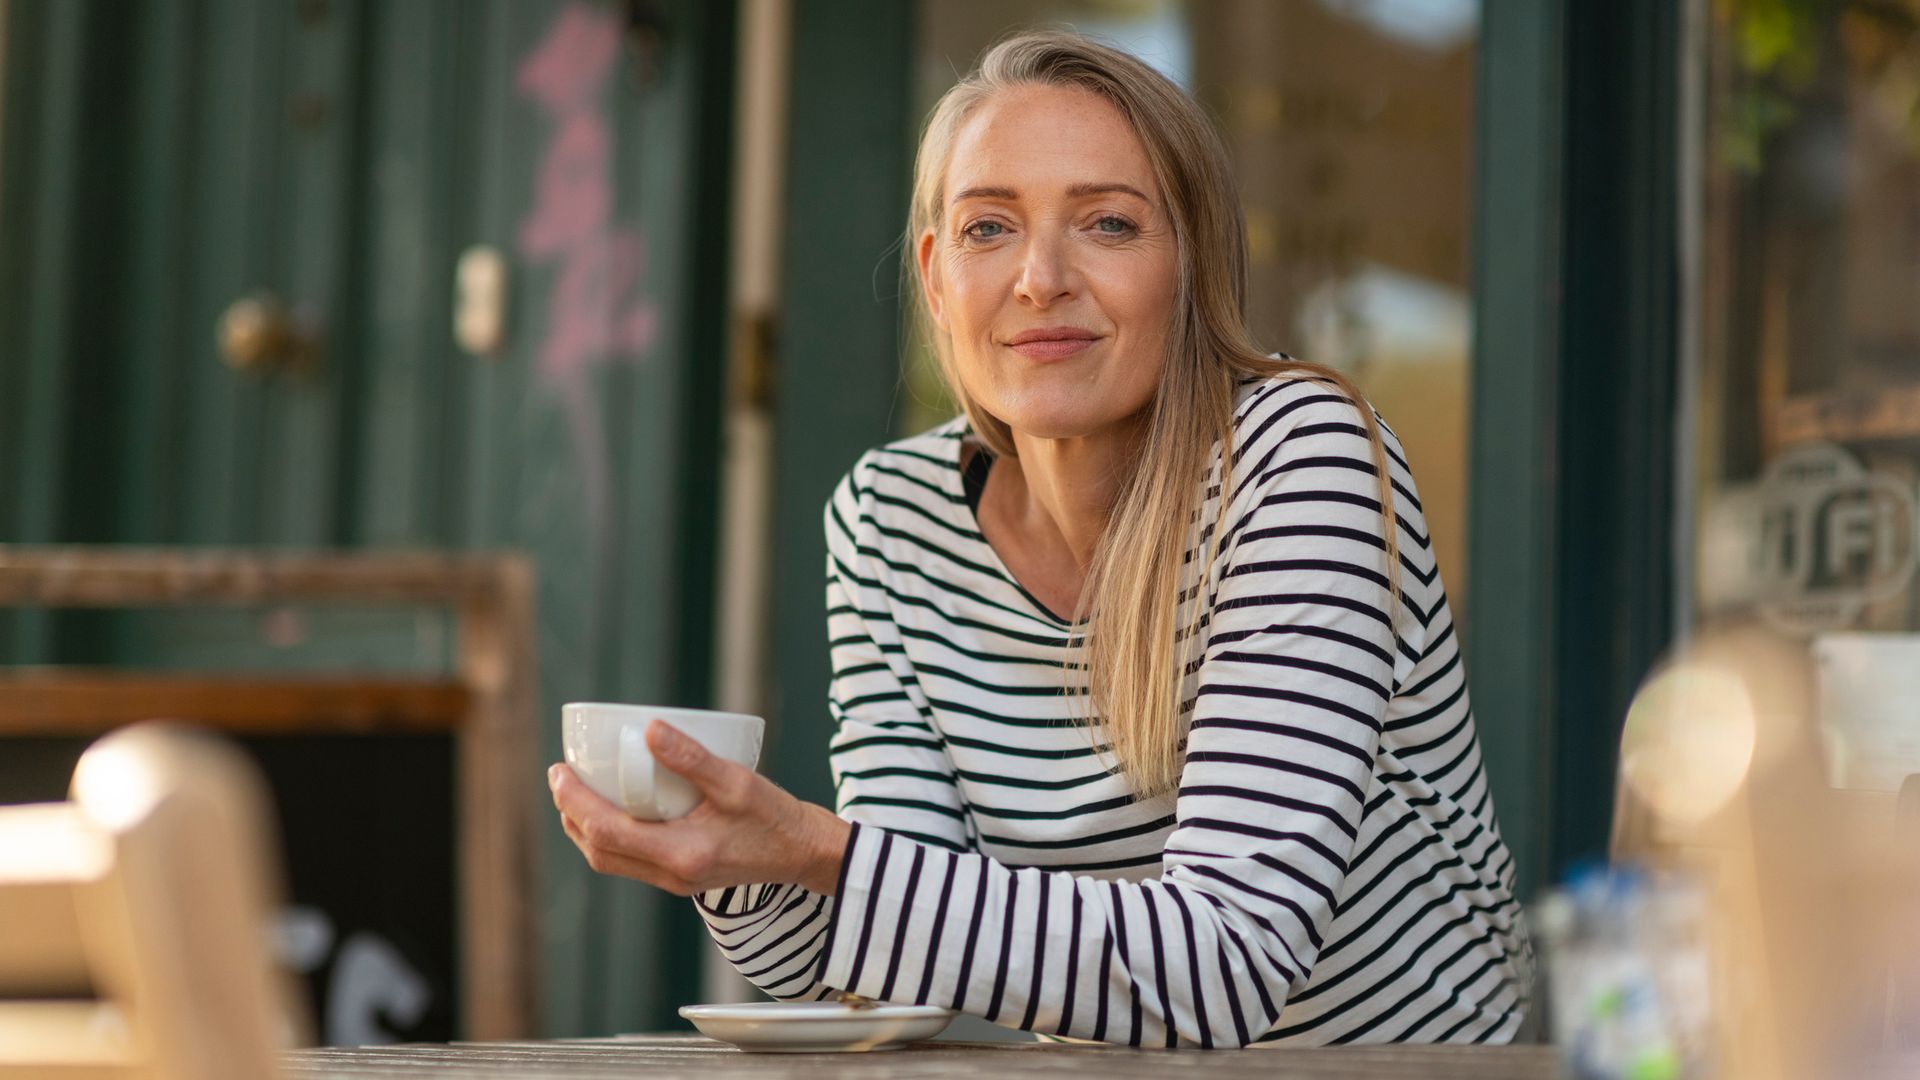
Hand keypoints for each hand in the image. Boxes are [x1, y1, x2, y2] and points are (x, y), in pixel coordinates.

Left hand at [548, 720, 851, 895]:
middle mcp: (671, 876)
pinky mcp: (680, 878)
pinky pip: (629, 861)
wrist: (804, 854)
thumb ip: (691, 758)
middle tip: (561, 777)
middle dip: (570, 815)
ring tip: (575, 793)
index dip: (574, 801)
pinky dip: (608, 836)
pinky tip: (611, 810)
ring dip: (585, 829)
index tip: (559, 771)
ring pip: (610, 861)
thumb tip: (647, 729)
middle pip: (599, 852)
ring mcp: (674, 882)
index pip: (606, 831)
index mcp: (680, 855)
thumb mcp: (737, 782)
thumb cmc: (776, 817)